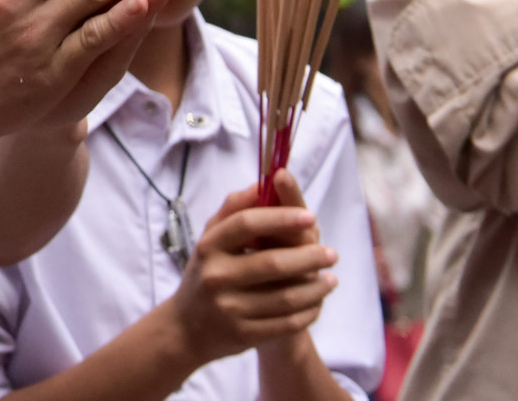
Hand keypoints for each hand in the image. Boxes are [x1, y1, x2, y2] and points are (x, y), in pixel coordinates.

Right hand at [169, 170, 337, 367]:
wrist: (186, 328)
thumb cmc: (206, 273)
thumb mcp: (210, 239)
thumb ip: (234, 209)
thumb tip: (264, 183)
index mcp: (208, 246)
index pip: (246, 224)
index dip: (281, 218)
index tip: (310, 217)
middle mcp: (216, 275)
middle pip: (273, 263)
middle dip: (309, 257)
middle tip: (331, 253)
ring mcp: (229, 308)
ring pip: (286, 297)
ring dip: (316, 287)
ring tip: (330, 278)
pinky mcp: (244, 335)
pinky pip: (287, 323)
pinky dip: (308, 311)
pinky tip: (317, 302)